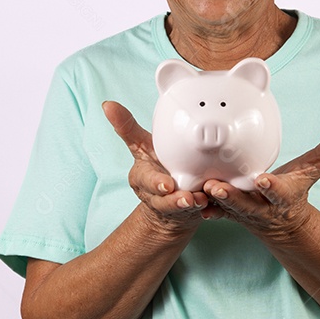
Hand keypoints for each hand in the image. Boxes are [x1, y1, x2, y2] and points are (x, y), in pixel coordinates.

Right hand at [102, 101, 220, 232]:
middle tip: (187, 198)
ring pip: (180, 209)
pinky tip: (212, 204)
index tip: (166, 185)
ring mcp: (173, 207)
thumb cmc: (155, 167)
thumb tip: (107, 105)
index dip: (156, 183)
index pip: (146, 180)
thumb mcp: (141, 146)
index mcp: (142, 177)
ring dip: (191, 205)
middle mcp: (156, 195)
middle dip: (174, 200)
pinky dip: (206, 209)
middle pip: (163, 200)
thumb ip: (126, 127)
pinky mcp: (189, 213)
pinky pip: (198, 212)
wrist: (166, 199)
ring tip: (201, 200)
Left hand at [201, 117, 319, 238]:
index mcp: (283, 196)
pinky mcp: (228, 213)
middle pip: (247, 204)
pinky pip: (214, 211)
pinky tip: (189, 199)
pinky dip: (203, 207)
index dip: (272, 187)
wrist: (282, 222)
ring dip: (214, 200)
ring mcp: (243, 213)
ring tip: (202, 188)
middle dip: (233, 197)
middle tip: (218, 186)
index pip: (279, 192)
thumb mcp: (315, 168)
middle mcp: (262, 207)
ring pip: (226, 208)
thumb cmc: (297, 187)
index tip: (262, 179)